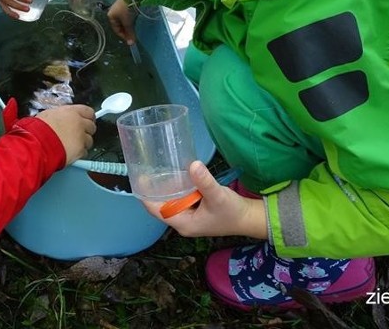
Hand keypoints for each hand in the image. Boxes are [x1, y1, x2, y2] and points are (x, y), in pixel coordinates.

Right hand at [35, 104, 95, 165]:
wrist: (37, 144)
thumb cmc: (37, 130)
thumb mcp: (48, 115)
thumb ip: (61, 116)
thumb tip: (63, 119)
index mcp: (71, 112)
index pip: (89, 112)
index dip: (88, 118)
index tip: (87, 121)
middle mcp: (79, 123)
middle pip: (92, 127)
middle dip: (86, 131)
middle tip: (79, 135)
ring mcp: (81, 137)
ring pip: (89, 141)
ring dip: (83, 143)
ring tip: (71, 146)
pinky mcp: (80, 150)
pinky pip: (84, 152)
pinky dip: (79, 154)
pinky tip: (70, 153)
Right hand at [107, 0, 136, 43]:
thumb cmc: (127, 10)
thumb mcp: (128, 22)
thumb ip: (129, 33)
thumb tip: (131, 44)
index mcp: (110, 16)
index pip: (116, 29)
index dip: (123, 36)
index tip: (130, 40)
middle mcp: (113, 11)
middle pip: (120, 25)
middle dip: (126, 31)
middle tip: (133, 35)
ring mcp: (119, 7)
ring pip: (124, 20)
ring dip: (129, 25)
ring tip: (135, 29)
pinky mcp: (126, 3)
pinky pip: (127, 15)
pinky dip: (131, 19)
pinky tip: (135, 20)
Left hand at [142, 161, 267, 238]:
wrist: (249, 218)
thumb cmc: (232, 211)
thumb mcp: (217, 196)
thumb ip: (205, 181)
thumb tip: (193, 165)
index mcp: (182, 223)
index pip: (155, 210)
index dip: (145, 195)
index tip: (139, 177)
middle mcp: (182, 222)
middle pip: (159, 205)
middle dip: (153, 189)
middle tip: (146, 168)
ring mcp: (188, 217)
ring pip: (169, 202)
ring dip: (163, 188)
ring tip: (155, 168)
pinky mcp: (194, 211)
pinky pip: (178, 200)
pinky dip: (175, 189)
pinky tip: (174, 175)